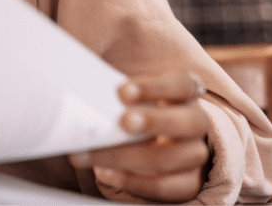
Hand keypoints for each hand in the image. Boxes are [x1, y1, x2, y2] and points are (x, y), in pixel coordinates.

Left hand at [69, 72, 210, 202]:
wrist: (155, 141)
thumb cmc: (134, 109)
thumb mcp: (130, 96)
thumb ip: (116, 95)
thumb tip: (75, 92)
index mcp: (184, 93)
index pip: (183, 84)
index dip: (155, 87)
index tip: (122, 92)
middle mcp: (196, 123)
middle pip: (189, 122)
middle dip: (154, 121)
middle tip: (123, 122)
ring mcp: (194, 154)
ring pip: (171, 158)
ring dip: (127, 156)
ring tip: (92, 155)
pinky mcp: (187, 182)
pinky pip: (165, 187)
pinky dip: (132, 181)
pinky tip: (105, 173)